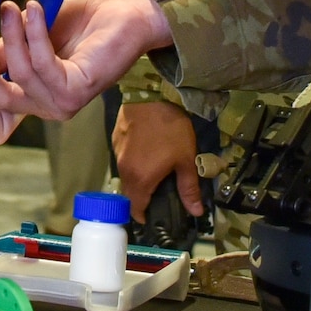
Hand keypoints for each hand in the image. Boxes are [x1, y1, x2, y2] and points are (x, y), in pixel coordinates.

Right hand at [0, 0, 173, 137]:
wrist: (123, 8)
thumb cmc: (81, 19)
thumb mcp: (29, 33)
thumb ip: (3, 50)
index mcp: (34, 95)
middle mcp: (48, 105)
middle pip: (1, 102)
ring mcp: (63, 103)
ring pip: (20, 77)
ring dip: (12, 38)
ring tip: (11, 8)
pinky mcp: (78, 91)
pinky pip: (42, 65)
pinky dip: (33, 35)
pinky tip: (34, 11)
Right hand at [113, 100, 204, 221]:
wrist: (151, 93)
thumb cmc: (171, 129)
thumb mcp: (186, 159)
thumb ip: (189, 188)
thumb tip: (196, 212)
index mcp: (140, 180)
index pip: (135, 209)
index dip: (143, 216)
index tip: (153, 216)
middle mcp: (124, 171)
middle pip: (129, 194)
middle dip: (141, 198)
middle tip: (158, 194)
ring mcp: (116, 154)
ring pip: (125, 176)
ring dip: (136, 179)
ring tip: (153, 172)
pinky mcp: (114, 138)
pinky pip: (122, 159)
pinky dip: (132, 162)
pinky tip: (145, 152)